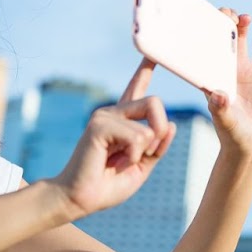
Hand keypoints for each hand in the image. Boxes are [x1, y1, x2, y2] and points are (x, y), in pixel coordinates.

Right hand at [51, 62, 177, 218]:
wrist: (80, 199)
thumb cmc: (107, 184)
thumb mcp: (142, 166)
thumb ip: (157, 147)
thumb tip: (172, 125)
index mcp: (124, 120)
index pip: (136, 88)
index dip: (144, 69)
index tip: (151, 53)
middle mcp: (114, 113)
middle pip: (154, 102)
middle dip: (161, 130)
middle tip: (147, 153)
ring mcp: (105, 116)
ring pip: (150, 124)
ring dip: (144, 151)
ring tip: (121, 161)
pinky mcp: (99, 125)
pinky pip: (138, 137)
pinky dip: (133, 155)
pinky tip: (115, 162)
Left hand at [205, 11, 251, 155]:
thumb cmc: (232, 133)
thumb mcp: (225, 121)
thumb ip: (221, 109)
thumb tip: (218, 96)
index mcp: (209, 76)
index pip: (202, 50)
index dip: (201, 33)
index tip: (202, 20)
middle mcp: (224, 68)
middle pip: (220, 38)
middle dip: (221, 23)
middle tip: (225, 14)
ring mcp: (242, 68)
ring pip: (239, 38)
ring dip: (239, 24)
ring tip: (241, 17)